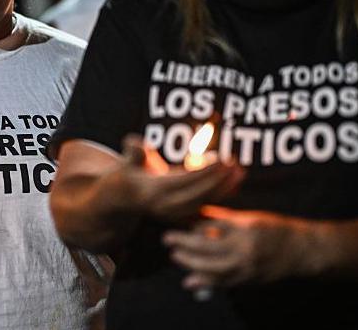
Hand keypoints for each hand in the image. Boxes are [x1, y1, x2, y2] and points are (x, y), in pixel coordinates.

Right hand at [116, 135, 244, 224]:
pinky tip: (234, 184)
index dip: (205, 172)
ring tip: (240, 171)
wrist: (118, 200)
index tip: (222, 160)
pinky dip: (218, 197)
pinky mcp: (179, 214)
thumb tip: (134, 143)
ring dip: (223, 189)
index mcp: (152, 191)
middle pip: (198, 195)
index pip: (185, 181)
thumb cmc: (123, 176)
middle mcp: (164, 206)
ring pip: (203, 202)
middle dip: (218, 181)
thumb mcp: (124, 162)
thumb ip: (132, 153)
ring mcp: (173, 213)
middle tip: (235, 164)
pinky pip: (203, 206)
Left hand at [163, 206, 314, 288]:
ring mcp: (248, 266)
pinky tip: (189, 281)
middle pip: (208, 246)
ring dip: (191, 263)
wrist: (303, 251)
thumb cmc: (275, 229)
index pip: (213, 226)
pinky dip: (205, 283)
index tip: (177, 220)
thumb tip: (198, 215)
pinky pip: (223, 283)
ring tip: (175, 256)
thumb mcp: (250, 219)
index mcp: (245, 228)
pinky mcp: (249, 280)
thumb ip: (225, 219)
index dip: (193, 225)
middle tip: (167, 238)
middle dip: (185, 243)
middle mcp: (245, 248)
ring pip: (213, 267)